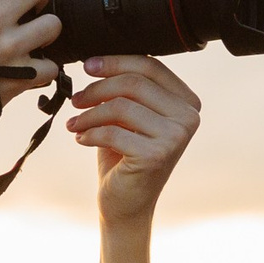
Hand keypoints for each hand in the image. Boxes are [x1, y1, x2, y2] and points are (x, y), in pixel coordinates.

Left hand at [68, 55, 201, 225]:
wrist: (126, 203)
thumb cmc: (124, 156)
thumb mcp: (128, 116)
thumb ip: (126, 88)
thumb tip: (97, 60)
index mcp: (187, 101)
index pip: (150, 66)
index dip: (115, 62)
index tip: (87, 66)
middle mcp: (189, 117)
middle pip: (134, 83)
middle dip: (97, 88)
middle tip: (75, 100)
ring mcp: (176, 137)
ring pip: (121, 106)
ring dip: (89, 113)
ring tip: (74, 123)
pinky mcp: (157, 155)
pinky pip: (113, 131)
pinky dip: (90, 133)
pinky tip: (80, 138)